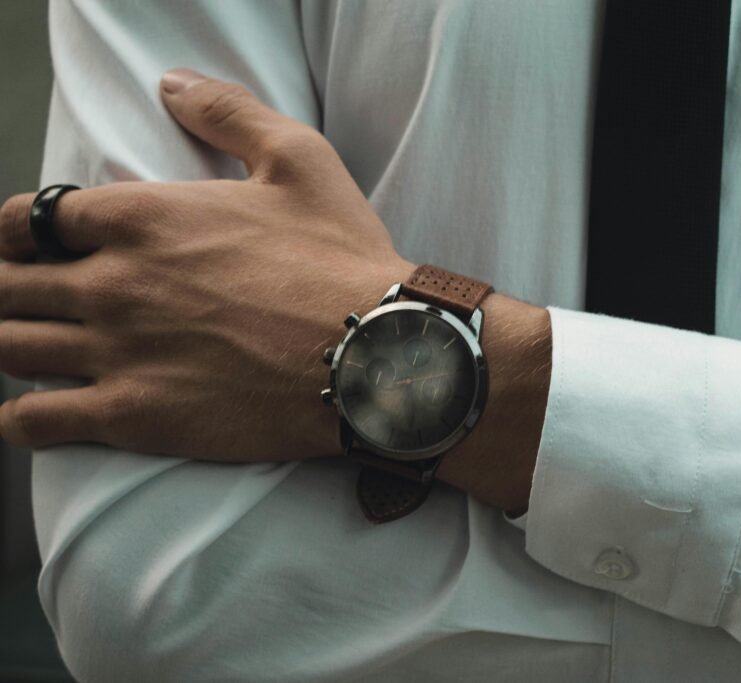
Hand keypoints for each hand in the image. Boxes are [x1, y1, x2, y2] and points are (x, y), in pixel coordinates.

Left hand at [0, 68, 413, 460]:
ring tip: (34, 346)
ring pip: (9, 347)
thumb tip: (171, 83)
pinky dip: (19, 418)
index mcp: (140, 217)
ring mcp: (117, 352)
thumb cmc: (340, 259)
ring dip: (11, 342)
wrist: (375, 354)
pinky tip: (34, 412)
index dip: (20, 231)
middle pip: (6, 285)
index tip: (39, 246)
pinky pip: (32, 422)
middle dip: (10, 287)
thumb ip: (228, 111)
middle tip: (35, 298)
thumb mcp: (300, 159)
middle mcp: (113, 283)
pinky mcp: (133, 416)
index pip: (27, 218)